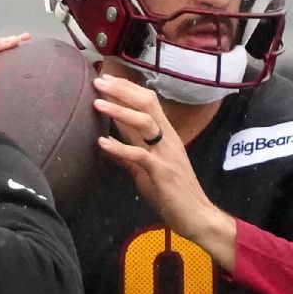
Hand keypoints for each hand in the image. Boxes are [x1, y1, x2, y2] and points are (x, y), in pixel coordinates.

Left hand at [92, 73, 236, 268]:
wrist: (195, 215)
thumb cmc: (171, 192)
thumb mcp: (146, 168)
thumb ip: (130, 152)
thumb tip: (108, 141)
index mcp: (165, 135)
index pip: (148, 102)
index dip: (127, 88)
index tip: (106, 79)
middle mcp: (167, 138)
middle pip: (147, 103)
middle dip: (122, 90)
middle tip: (99, 80)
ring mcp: (166, 153)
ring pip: (145, 122)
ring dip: (119, 111)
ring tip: (97, 103)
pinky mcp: (161, 171)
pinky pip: (139, 155)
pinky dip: (119, 147)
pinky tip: (102, 142)